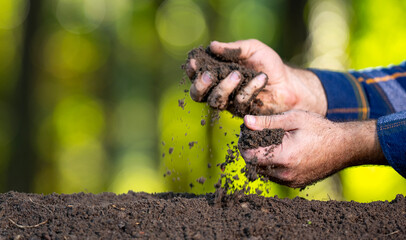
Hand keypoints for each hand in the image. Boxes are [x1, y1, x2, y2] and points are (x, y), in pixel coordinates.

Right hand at [187, 39, 327, 115]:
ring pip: (215, 101)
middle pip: (197, 94)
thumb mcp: (252, 49)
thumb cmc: (268, 63)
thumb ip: (233, 48)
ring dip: (224, 87)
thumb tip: (212, 45)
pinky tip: (262, 78)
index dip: (192, 70)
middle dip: (200, 85)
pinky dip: (250, 88)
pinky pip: (239, 103)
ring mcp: (229, 102)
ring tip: (238, 74)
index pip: (196, 74)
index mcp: (216, 72)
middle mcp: (218, 88)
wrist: (288, 83)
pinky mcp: (241, 112)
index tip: (194, 62)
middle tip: (209, 75)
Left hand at [239, 110, 386, 187]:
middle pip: (255, 165)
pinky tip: (280, 152)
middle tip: (256, 136)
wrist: (346, 146)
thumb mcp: (293, 119)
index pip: (249, 156)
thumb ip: (267, 122)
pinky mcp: (297, 184)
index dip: (244, 144)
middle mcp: (286, 174)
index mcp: (284, 157)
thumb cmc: (320, 129)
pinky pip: (276, 176)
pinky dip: (273, 165)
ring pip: (264, 172)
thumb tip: (246, 122)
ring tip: (269, 142)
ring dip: (262, 158)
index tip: (246, 133)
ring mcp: (292, 181)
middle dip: (252, 150)